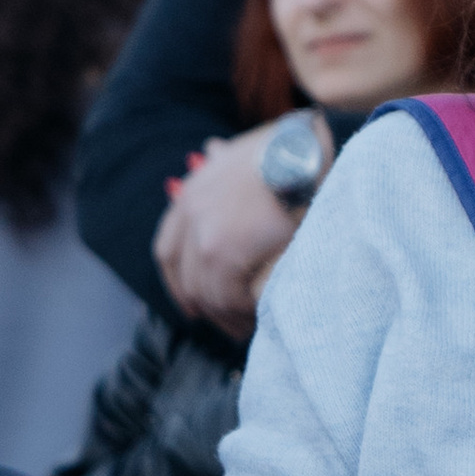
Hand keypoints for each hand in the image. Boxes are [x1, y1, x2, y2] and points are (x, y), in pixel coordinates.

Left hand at [154, 131, 303, 336]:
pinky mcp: (225, 252)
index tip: (194, 307)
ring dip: (229, 316)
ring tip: (252, 325)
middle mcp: (190, 215)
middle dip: (207, 308)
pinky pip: (228, 296)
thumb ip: (224, 159)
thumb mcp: (243, 150)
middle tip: (232, 326)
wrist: (306, 151)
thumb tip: (211, 151)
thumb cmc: (287, 149)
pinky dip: (244, 311)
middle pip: (186, 279)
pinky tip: (261, 314)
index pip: (168, 252)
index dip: (178, 285)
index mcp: (191, 194)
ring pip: (207, 294)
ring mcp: (204, 235)